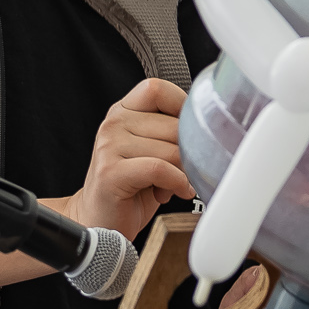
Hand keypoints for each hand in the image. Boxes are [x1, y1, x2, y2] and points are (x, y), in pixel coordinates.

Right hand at [54, 79, 195, 238]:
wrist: (101, 220)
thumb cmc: (133, 187)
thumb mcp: (151, 149)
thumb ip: (169, 132)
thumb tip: (207, 129)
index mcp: (123, 112)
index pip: (157, 89)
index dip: (182, 108)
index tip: (190, 133)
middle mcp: (113, 124)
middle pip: (173, 125)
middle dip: (189, 152)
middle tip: (185, 171)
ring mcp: (109, 147)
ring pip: (170, 150)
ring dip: (184, 173)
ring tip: (177, 185)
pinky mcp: (111, 172)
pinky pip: (160, 169)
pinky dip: (177, 182)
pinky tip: (177, 191)